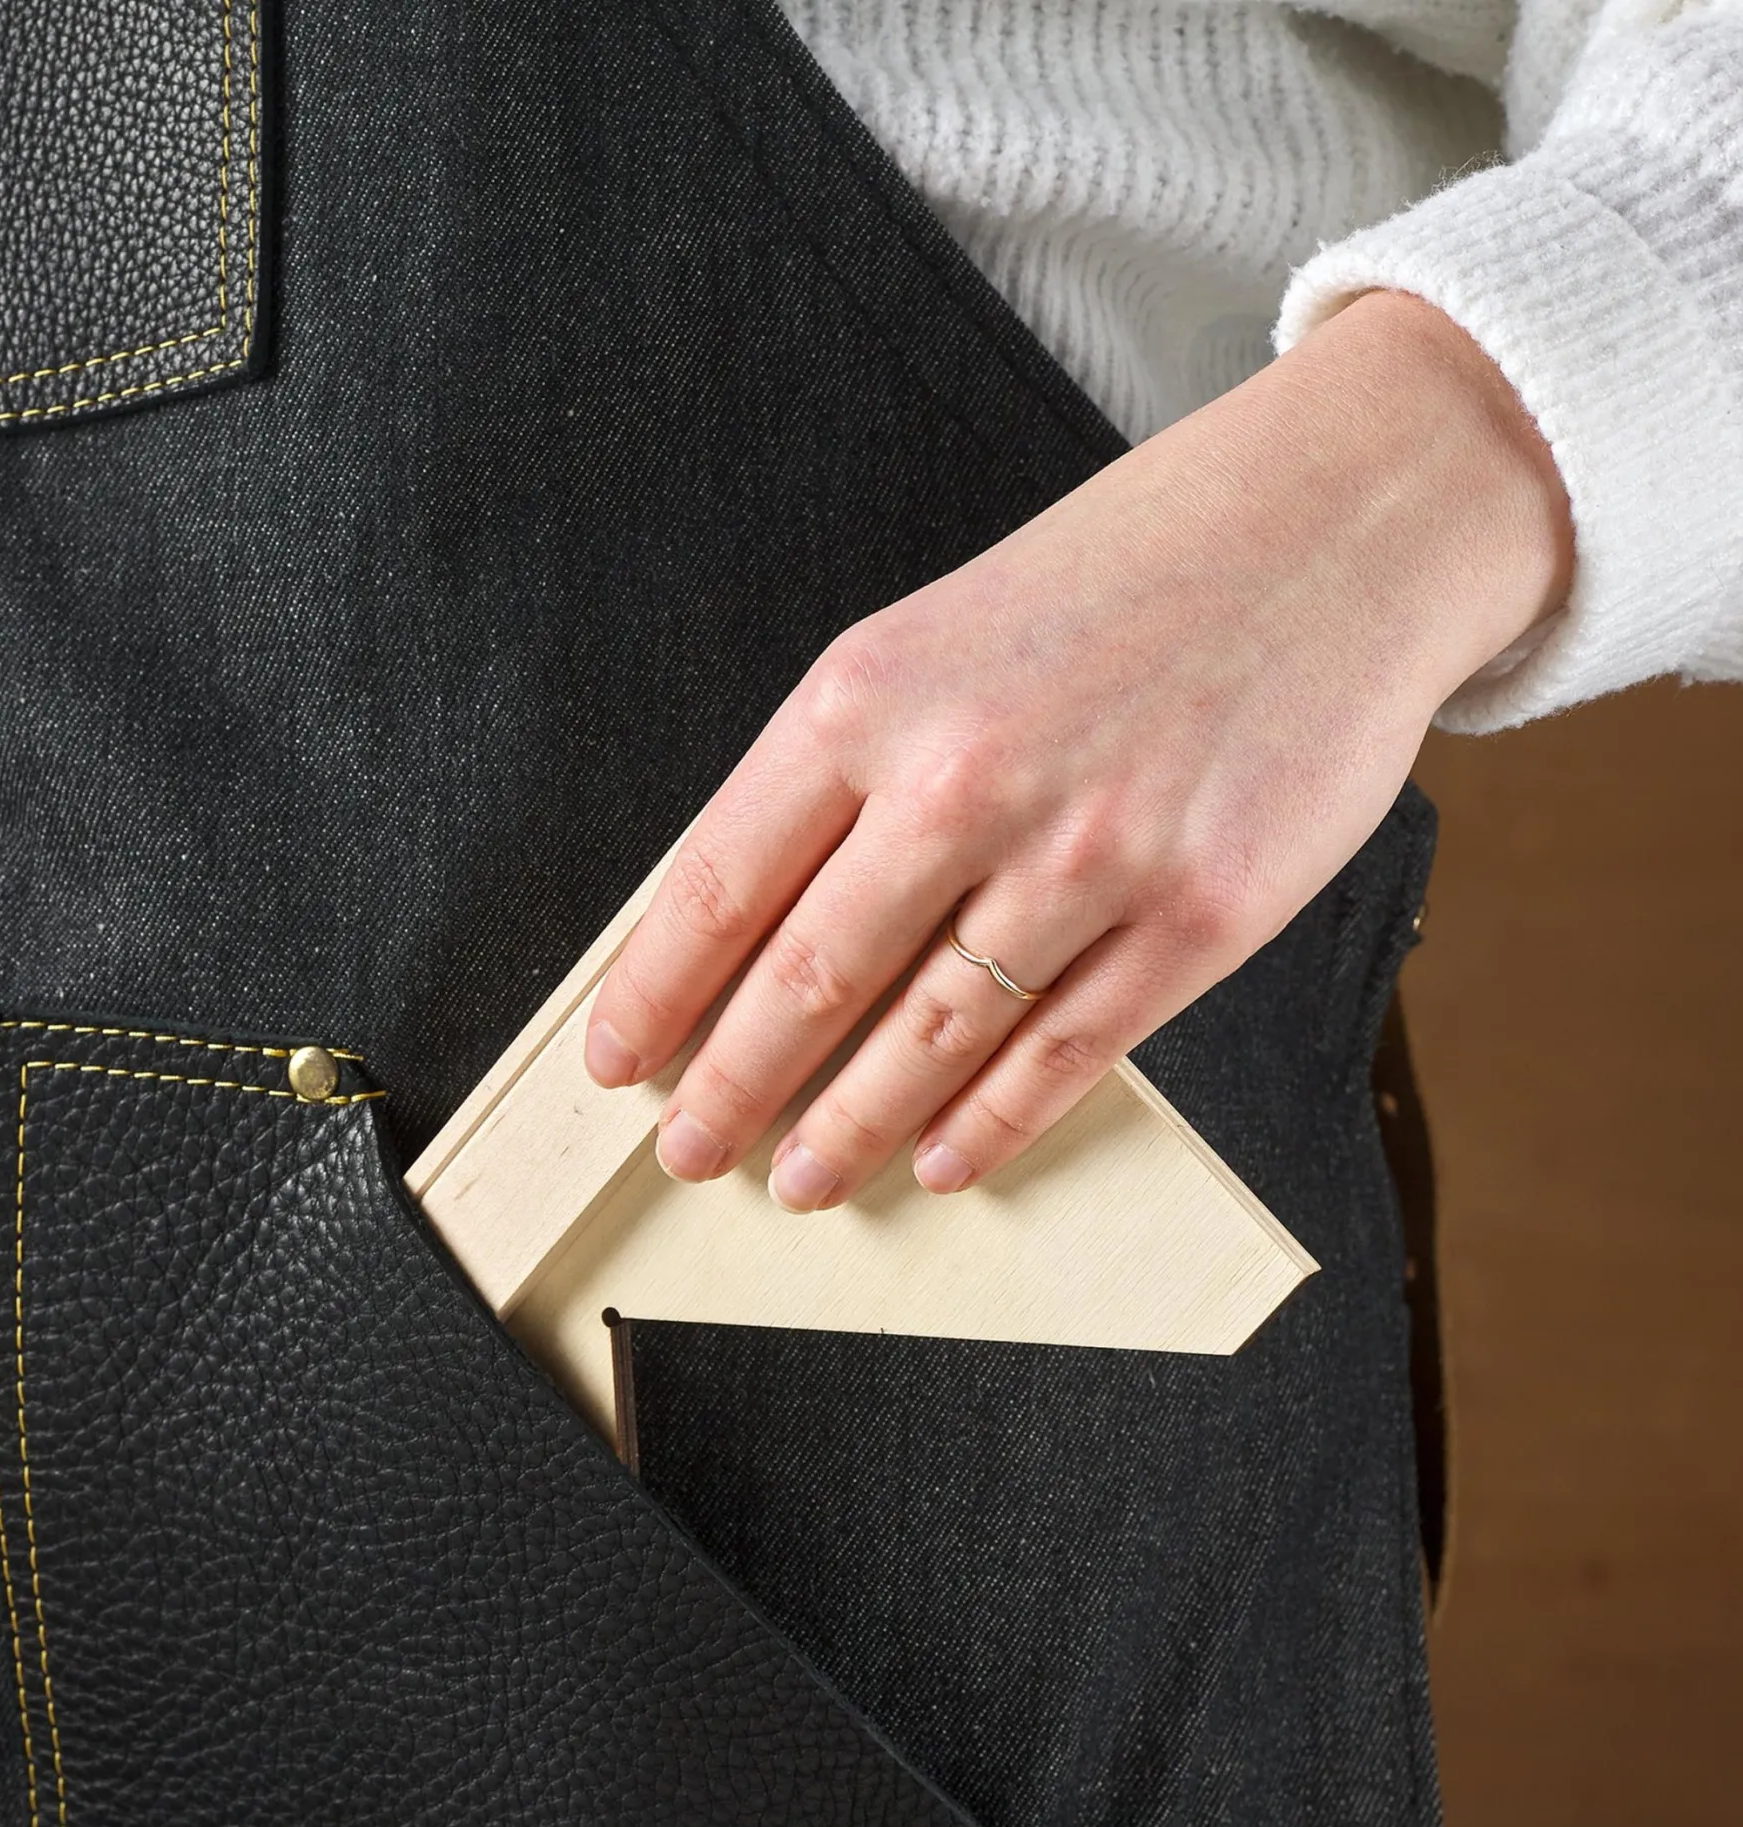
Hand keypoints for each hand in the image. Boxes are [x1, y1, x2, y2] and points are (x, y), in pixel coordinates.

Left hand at [584, 289, 1573, 1208]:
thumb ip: (847, 769)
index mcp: (874, 693)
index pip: (722, 880)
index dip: (655, 992)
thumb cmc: (1124, 576)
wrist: (1337, 522)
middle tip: (691, 1149)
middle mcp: (968, 775)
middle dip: (733, 1087)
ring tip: (801, 1176)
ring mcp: (1093, 850)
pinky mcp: (1202, 913)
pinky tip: (940, 1157)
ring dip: (849, 1126)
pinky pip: (1066, 1051)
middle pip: (811, 978)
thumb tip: (756, 924)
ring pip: (933, 1036)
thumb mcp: (942, 633)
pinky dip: (990, 1123)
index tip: (617, 1060)